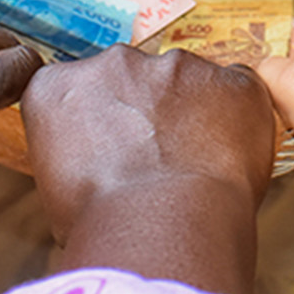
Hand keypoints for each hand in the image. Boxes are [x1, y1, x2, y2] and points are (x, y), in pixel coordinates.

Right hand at [22, 46, 274, 238]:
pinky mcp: (232, 81)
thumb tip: (92, 168)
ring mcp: (177, 66)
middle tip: (154, 163)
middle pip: (131, 79)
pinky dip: (238, 119)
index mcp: (60, 87)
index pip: (75, 90)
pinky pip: (238, 93)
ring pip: (186, 82)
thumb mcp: (54, 190)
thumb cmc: (103, 227)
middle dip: (144, 112)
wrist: (162, 230)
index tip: (107, 152)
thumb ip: (71, 153)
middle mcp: (114, 62)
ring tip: (194, 169)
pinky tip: (230, 160)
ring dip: (191, 113)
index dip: (96, 123)